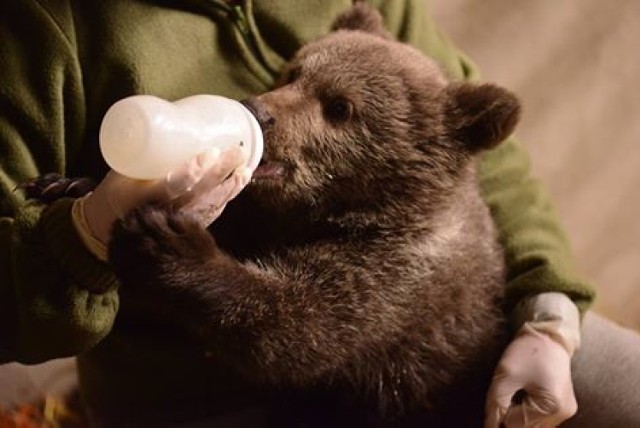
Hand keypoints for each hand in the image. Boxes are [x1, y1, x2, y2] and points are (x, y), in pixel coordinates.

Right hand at [74, 147, 249, 256]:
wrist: (112, 223)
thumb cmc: (120, 187)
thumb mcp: (122, 170)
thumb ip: (144, 152)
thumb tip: (172, 119)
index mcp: (142, 198)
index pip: (172, 186)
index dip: (193, 172)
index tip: (209, 153)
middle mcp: (163, 213)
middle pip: (198, 194)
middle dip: (221, 172)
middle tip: (237, 152)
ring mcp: (178, 223)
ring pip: (210, 205)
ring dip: (231, 186)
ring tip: (246, 168)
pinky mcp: (188, 226)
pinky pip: (212, 212)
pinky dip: (227, 196)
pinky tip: (240, 181)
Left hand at [484, 323, 576, 427]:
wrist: (549, 335)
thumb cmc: (528, 351)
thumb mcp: (506, 376)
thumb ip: (496, 404)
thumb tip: (490, 427)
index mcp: (552, 406)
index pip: (516, 425)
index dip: (501, 414)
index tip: (498, 396)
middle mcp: (563, 413)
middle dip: (510, 415)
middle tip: (506, 393)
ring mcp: (565, 411)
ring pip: (532, 425)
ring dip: (519, 415)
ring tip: (515, 393)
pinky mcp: (562, 406)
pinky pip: (540, 418)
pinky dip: (527, 412)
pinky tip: (522, 396)